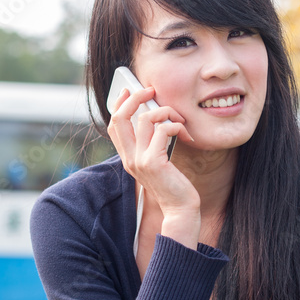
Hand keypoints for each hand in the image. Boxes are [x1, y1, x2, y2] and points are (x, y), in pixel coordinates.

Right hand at [107, 87, 199, 245]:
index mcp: (127, 158)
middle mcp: (129, 159)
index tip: (129, 90)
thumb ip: (151, 143)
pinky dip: (177, 126)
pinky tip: (186, 135)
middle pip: (120, 118)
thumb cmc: (172, 184)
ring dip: (166, 112)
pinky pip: (163, 130)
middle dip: (135, 98)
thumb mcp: (157, 162)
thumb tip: (155, 116)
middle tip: (151, 90)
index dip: (119, 104)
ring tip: (179, 120)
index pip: (114, 125)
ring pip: (146, 119)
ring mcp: (139, 161)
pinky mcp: (153, 163)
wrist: (179, 209)